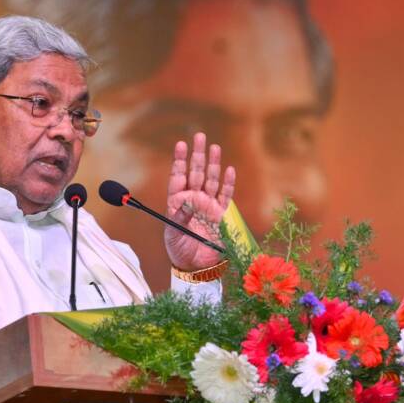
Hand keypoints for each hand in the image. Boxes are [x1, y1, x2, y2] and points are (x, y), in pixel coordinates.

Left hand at [165, 132, 235, 270]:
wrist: (196, 267)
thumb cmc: (179, 249)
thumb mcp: (173, 233)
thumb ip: (180, 216)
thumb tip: (187, 200)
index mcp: (177, 201)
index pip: (178, 176)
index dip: (180, 160)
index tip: (181, 144)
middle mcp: (193, 199)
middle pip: (195, 172)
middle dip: (197, 154)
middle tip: (199, 135)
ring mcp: (208, 205)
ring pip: (211, 180)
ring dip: (213, 164)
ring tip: (213, 147)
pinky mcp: (221, 214)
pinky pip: (225, 195)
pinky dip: (228, 183)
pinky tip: (229, 170)